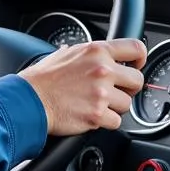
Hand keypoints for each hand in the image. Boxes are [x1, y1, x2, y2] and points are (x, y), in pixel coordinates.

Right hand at [19, 39, 145, 134]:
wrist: (29, 100)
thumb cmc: (42, 79)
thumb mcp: (64, 53)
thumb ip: (85, 53)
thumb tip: (95, 54)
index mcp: (96, 51)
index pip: (135, 48)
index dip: (140, 59)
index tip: (137, 66)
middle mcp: (102, 70)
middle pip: (137, 80)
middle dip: (128, 88)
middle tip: (113, 91)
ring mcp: (101, 93)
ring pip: (127, 104)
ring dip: (114, 107)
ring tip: (94, 104)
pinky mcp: (97, 115)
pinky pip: (116, 122)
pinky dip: (105, 121)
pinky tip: (90, 115)